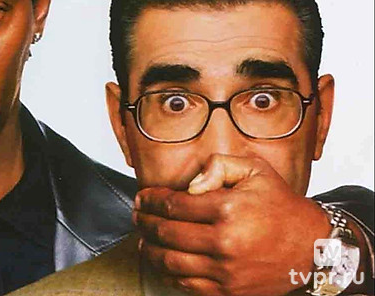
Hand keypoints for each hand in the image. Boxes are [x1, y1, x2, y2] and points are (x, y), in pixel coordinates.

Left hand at [133, 154, 330, 295]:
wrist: (312, 248)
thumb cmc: (280, 206)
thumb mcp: (254, 170)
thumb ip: (218, 166)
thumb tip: (189, 185)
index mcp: (227, 209)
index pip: (173, 204)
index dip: (151, 200)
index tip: (142, 198)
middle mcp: (224, 242)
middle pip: (166, 233)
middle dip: (144, 222)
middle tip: (137, 216)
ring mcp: (224, 271)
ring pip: (169, 262)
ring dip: (149, 249)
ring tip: (143, 239)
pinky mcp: (227, 292)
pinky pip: (185, 284)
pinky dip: (168, 272)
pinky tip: (163, 260)